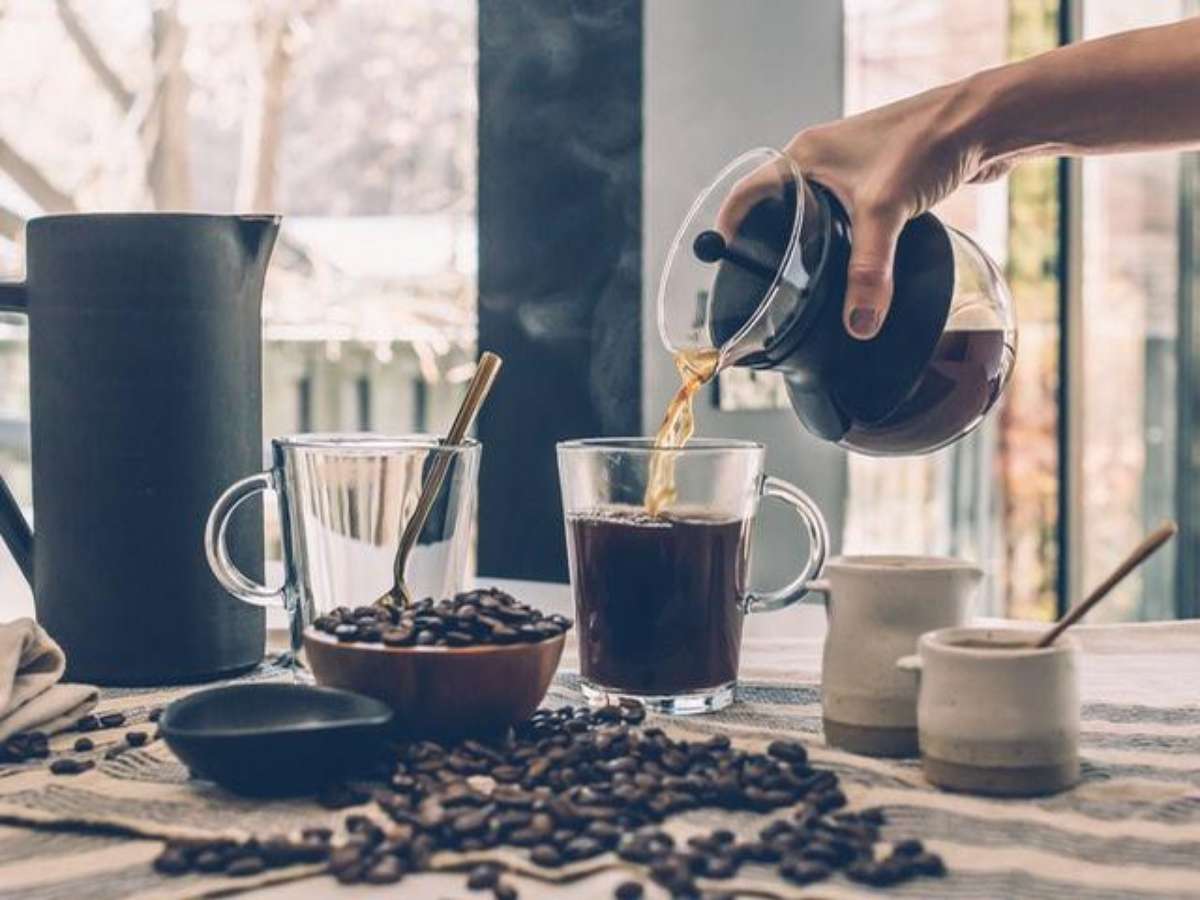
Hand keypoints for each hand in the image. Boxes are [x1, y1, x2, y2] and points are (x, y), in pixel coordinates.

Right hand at [720, 80, 1003, 339]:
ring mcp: (852, 169)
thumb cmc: (926, 142)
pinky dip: (846, 239)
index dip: (730, 228)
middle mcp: (821, 159)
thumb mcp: (885, 211)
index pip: (748, 194)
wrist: (984, 120)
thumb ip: (868, 272)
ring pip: (816, 213)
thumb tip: (858, 325)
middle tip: (766, 282)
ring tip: (805, 281)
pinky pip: (850, 215)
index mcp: (803, 156)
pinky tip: (855, 264)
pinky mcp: (881, 180)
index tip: (722, 262)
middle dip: (770, 243)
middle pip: (778, 207)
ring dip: (811, 243)